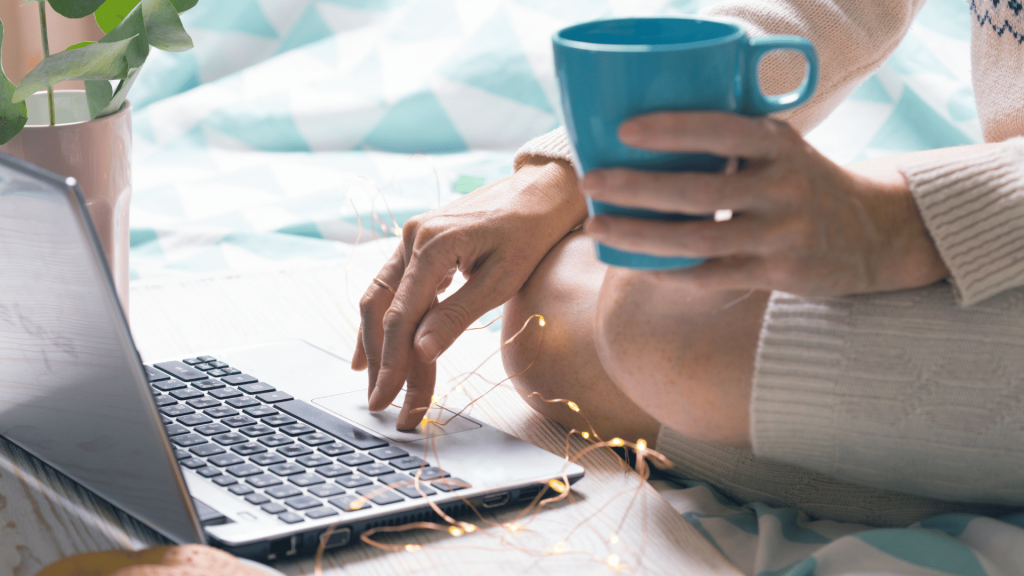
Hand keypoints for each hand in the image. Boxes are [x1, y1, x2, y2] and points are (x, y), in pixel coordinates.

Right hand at [353, 158, 583, 429]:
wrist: (543, 190)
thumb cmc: (531, 232)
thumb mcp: (502, 280)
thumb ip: (457, 315)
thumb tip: (420, 352)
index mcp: (432, 245)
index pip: (401, 317)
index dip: (392, 364)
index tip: (389, 401)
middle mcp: (412, 238)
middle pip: (381, 309)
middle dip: (380, 360)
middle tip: (380, 404)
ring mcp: (412, 239)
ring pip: (381, 298)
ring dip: (376, 343)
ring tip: (373, 383)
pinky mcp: (420, 244)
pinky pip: (394, 287)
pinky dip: (387, 320)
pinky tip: (376, 347)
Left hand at [581, 112, 948, 296]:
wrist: (872, 231)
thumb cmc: (802, 181)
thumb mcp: (779, 148)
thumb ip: (730, 141)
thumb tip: (642, 141)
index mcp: (778, 143)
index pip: (721, 129)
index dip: (671, 129)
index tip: (623, 130)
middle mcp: (783, 186)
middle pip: (696, 190)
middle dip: (635, 188)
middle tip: (591, 183)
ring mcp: (782, 233)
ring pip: (696, 240)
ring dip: (639, 236)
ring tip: (597, 230)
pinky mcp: (780, 273)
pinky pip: (711, 276)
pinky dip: (670, 272)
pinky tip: (637, 266)